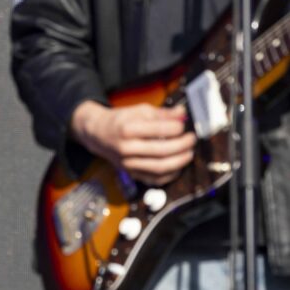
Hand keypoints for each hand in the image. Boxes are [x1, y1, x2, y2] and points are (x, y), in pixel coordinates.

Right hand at [70, 100, 195, 185]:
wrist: (98, 134)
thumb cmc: (120, 120)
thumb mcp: (138, 110)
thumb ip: (162, 113)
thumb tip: (182, 113)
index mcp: (127, 128)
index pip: (158, 129)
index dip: (176, 127)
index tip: (183, 125)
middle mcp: (127, 148)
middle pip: (161, 151)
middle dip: (182, 145)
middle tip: (191, 139)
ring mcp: (128, 164)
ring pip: (159, 168)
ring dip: (179, 162)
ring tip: (189, 153)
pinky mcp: (131, 174)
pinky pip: (154, 179)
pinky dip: (170, 175)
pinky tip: (178, 166)